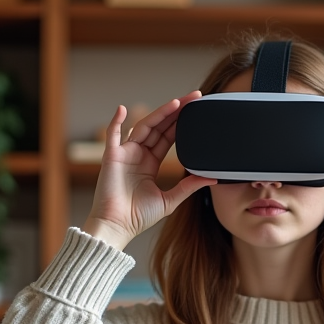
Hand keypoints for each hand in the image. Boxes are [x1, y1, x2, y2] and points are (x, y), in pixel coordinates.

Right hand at [83, 91, 216, 249]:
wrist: (118, 226)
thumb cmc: (139, 217)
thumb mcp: (170, 200)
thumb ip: (189, 186)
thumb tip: (212, 178)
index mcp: (150, 163)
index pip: (168, 136)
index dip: (181, 123)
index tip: (196, 110)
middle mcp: (138, 155)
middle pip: (159, 127)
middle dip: (176, 112)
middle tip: (194, 97)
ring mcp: (124, 154)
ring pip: (143, 127)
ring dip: (159, 114)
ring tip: (177, 103)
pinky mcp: (111, 157)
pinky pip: (112, 135)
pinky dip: (115, 121)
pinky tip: (123, 109)